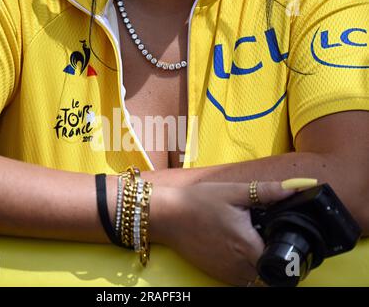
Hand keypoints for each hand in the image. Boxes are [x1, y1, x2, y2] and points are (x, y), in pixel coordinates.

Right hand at [156, 182, 295, 285]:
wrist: (167, 216)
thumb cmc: (199, 202)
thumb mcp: (234, 192)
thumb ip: (268, 191)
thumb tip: (300, 185)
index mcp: (247, 245)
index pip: (281, 261)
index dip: (288, 252)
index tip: (286, 238)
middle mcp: (238, 265)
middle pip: (271, 274)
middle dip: (275, 259)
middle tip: (271, 238)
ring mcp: (226, 273)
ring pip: (256, 280)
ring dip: (261, 266)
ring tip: (256, 244)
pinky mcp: (216, 274)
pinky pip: (240, 280)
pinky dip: (246, 270)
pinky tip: (240, 250)